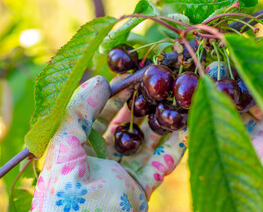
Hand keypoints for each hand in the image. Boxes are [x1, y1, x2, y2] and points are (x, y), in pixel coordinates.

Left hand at [30, 75, 187, 211]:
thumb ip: (77, 114)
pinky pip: (160, 164)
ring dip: (159, 124)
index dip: (113, 95)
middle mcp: (99, 159)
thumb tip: (100, 80)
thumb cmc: (65, 199)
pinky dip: (174, 148)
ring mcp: (121, 174)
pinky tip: (185, 129)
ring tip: (173, 102)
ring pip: (143, 143)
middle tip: (156, 86)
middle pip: (122, 126)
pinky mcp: (139, 189)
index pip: (97, 115)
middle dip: (139, 107)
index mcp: (77, 148)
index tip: (131, 78)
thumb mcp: (63, 150)